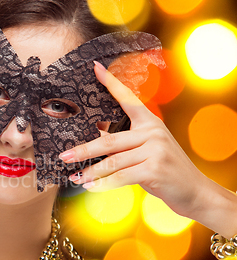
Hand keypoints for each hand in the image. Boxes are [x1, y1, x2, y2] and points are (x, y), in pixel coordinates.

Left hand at [59, 61, 210, 220]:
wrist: (195, 191)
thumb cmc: (164, 170)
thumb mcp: (146, 150)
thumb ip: (124, 144)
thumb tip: (94, 140)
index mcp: (149, 123)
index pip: (128, 99)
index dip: (111, 83)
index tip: (95, 68)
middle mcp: (153, 132)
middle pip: (109, 141)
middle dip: (83, 150)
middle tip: (64, 156)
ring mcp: (155, 150)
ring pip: (112, 162)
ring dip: (91, 172)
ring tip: (74, 177)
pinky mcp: (155, 169)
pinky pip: (121, 177)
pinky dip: (103, 184)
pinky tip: (90, 187)